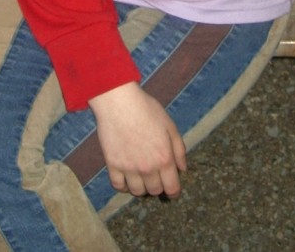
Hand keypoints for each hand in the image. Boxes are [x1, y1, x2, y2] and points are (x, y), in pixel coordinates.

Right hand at [89, 82, 186, 197]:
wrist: (120, 102)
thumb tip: (182, 169)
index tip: (173, 191)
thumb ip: (179, 149)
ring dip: (141, 187)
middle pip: (154, 191)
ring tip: (142, 177)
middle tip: (156, 177)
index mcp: (164, 158)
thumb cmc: (147, 109)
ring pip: (137, 192)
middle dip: (158, 186)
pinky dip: (124, 186)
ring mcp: (129, 168)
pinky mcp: (113, 165)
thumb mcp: (169, 125)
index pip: (171, 188)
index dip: (174, 192)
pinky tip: (127, 178)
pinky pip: (118, 186)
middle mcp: (147, 168)